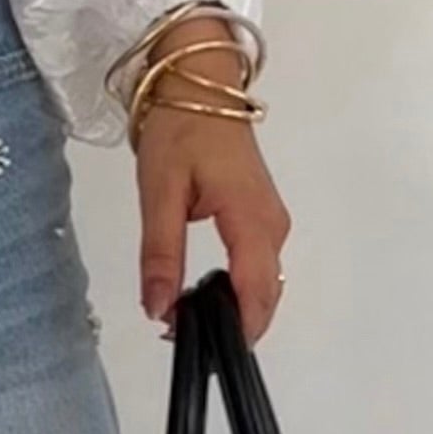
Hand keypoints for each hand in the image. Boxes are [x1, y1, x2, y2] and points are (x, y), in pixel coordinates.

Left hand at [129, 14, 289, 342]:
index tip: (199, 350)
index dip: (233, 330)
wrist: (200, 83)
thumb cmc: (181, 129)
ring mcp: (273, 222)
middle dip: (230, 324)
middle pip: (265, 296)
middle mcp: (273, 226)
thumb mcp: (159, 192)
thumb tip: (159, 309)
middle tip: (179, 336)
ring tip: (184, 318)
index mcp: (252, 219)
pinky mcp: (263, 217)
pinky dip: (236, 287)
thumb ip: (160, 254)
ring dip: (233, 307)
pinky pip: (258, 267)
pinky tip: (202, 294)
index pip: (256, 293)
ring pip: (263, 284)